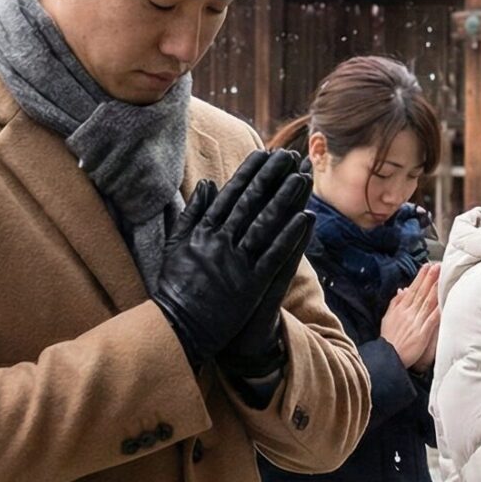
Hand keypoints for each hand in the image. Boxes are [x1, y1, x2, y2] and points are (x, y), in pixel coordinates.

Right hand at [152, 151, 314, 376]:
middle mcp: (219, 241)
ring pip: (265, 223)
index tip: (264, 154)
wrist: (177, 327)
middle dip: (271, 176)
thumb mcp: (174, 245)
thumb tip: (207, 184)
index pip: (231, 195)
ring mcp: (236, 262)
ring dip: (286, 199)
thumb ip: (191, 213)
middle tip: (288, 156)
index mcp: (202, 231)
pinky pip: (274, 255)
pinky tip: (305, 218)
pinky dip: (290, 235)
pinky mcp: (250, 283)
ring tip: (302, 178)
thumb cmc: (175, 287)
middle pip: (251, 202)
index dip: (249, 173)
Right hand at [382, 262, 442, 369]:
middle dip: (429, 279)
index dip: (420, 277)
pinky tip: (444, 302)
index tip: (427, 266)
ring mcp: (416, 323)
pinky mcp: (422, 334)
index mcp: (400, 309)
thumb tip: (401, 290)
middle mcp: (408, 313)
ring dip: (435, 289)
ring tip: (441, 278)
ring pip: (427, 303)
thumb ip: (395, 303)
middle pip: (421, 293)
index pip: (412, 289)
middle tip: (437, 266)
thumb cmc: (389, 339)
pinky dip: (437, 311)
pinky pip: (432, 320)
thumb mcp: (387, 318)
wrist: (387, 357)